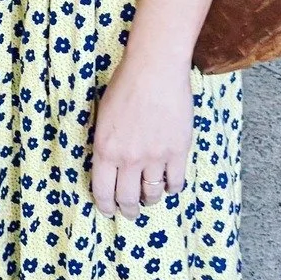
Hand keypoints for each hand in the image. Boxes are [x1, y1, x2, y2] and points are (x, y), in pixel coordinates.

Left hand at [91, 50, 193, 220]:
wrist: (154, 68)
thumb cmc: (125, 84)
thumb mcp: (104, 115)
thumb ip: (107, 142)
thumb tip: (110, 164)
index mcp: (106, 149)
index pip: (103, 191)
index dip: (106, 205)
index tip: (109, 210)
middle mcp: (129, 159)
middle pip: (128, 199)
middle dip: (128, 209)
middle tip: (130, 211)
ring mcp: (155, 157)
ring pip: (152, 194)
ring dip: (149, 199)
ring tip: (149, 197)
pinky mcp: (177, 152)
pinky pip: (175, 182)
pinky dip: (171, 188)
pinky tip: (168, 184)